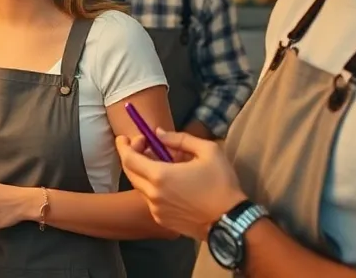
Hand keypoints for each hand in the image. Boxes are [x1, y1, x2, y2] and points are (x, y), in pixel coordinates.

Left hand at [116, 128, 245, 240]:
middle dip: (132, 155)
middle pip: (130, 172)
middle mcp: (152, 194)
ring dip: (144, 171)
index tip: (126, 137)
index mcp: (160, 176)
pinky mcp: (162, 220)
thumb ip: (179, 139)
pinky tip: (169, 182)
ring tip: (162, 162)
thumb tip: (159, 133)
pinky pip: (150, 199)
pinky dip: (153, 187)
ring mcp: (156, 210)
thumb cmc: (221, 184)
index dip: (124, 145)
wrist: (231, 221)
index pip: (128, 158)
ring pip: (140, 186)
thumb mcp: (208, 151)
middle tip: (143, 145)